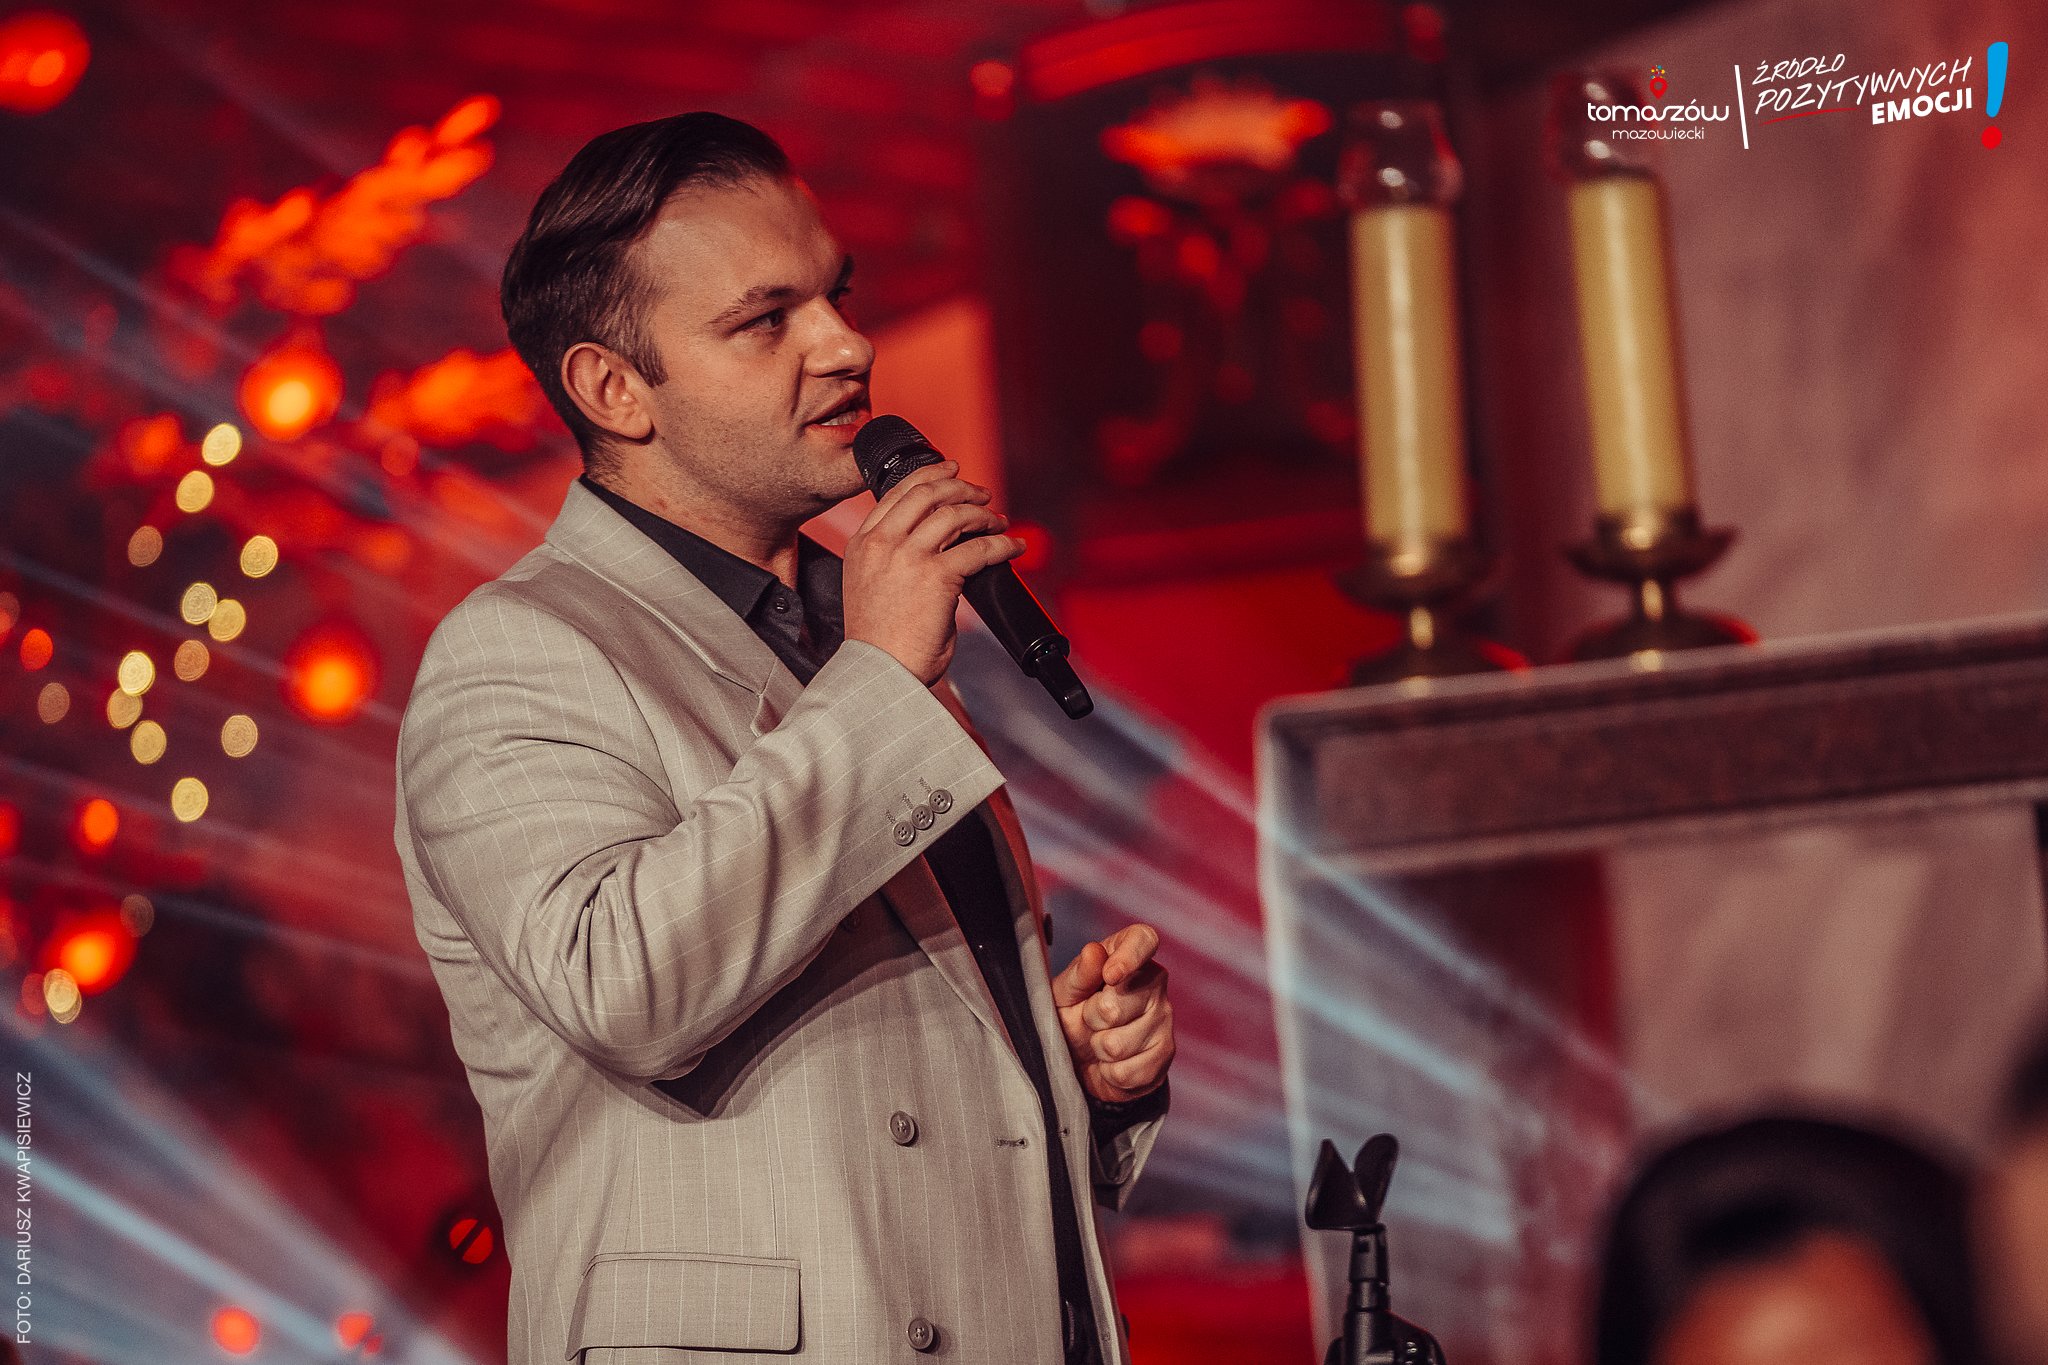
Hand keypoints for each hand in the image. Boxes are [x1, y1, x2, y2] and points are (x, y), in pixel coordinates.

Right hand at [842, 461, 1024, 683]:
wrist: (879, 672)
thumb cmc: (880, 641)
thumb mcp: (872, 585)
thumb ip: (894, 559)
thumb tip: (938, 548)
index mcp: (862, 544)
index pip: (897, 493)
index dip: (929, 474)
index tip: (950, 469)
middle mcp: (882, 543)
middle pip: (926, 493)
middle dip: (960, 486)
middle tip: (981, 493)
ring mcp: (907, 556)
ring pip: (954, 514)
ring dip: (983, 513)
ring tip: (999, 521)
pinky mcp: (936, 576)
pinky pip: (978, 548)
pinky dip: (1002, 544)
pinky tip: (1013, 546)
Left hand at [1051, 923, 1173, 1103]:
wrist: (1082, 1061)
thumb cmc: (1072, 1015)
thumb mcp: (1063, 994)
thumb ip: (1078, 975)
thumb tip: (1093, 952)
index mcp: (1128, 955)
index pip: (1143, 939)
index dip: (1129, 956)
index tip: (1110, 976)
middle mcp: (1154, 983)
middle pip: (1115, 1005)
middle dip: (1090, 1020)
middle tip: (1090, 1019)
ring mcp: (1164, 1019)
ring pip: (1118, 1045)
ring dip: (1098, 1049)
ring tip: (1099, 1042)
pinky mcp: (1165, 1054)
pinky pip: (1128, 1071)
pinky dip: (1110, 1073)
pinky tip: (1111, 1062)